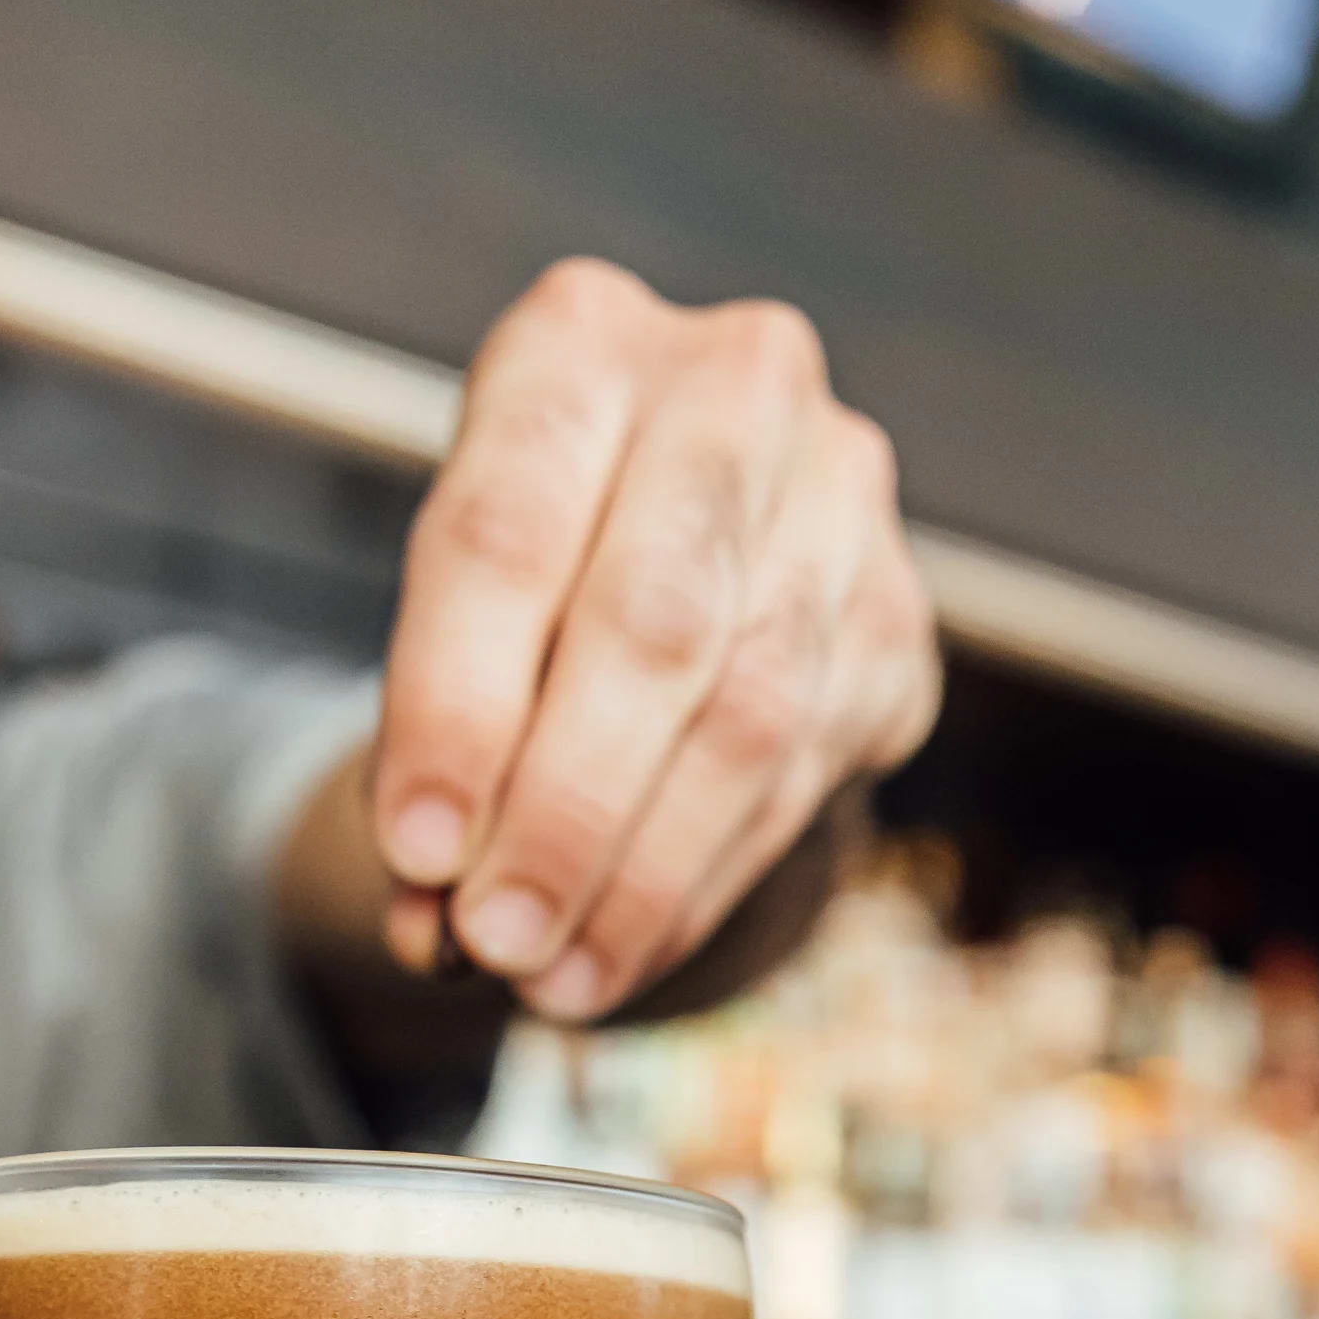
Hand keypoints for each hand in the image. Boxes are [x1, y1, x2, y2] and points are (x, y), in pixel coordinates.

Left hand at [370, 260, 938, 1019]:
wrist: (677, 525)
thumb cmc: (529, 563)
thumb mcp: (452, 607)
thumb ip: (435, 743)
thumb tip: (433, 925)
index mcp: (581, 340)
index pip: (508, 533)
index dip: (457, 706)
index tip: (419, 851)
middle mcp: (734, 387)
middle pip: (652, 626)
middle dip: (565, 812)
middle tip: (496, 940)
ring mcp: (841, 496)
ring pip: (749, 717)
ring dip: (642, 874)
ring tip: (552, 977)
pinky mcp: (898, 613)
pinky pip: (805, 775)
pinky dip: (704, 880)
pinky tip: (627, 946)